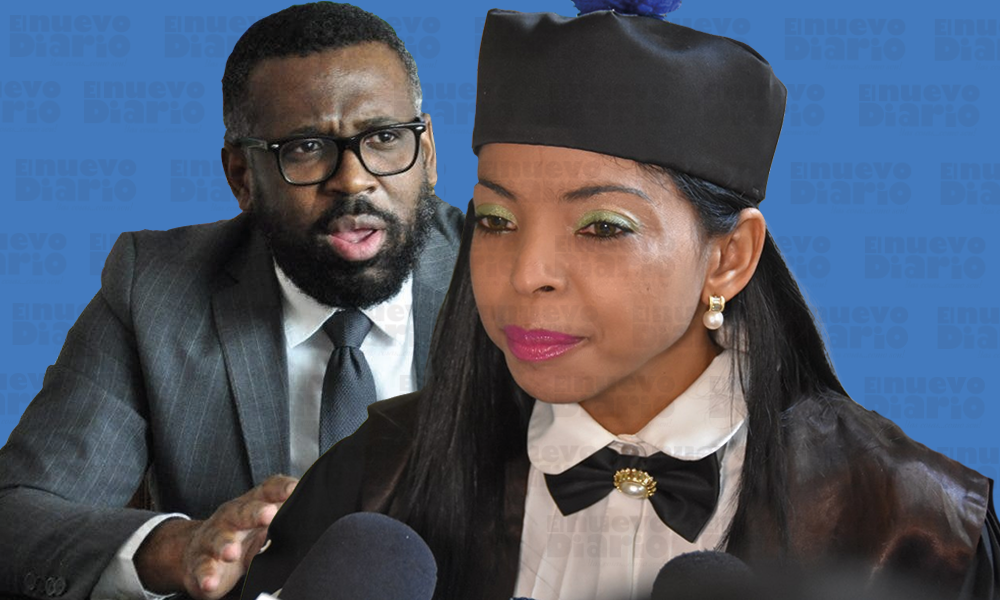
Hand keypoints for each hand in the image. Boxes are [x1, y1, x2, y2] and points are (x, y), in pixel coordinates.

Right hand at [135, 474, 297, 599]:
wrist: (196, 550)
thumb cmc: (240, 534)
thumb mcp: (263, 524)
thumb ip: (284, 518)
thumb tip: (317, 519)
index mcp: (250, 505)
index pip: (267, 490)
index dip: (280, 489)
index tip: (293, 490)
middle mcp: (231, 518)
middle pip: (242, 512)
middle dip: (254, 513)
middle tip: (268, 515)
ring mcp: (213, 539)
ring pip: (218, 539)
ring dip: (225, 545)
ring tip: (231, 552)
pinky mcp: (200, 562)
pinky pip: (202, 567)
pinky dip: (206, 575)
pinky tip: (210, 581)